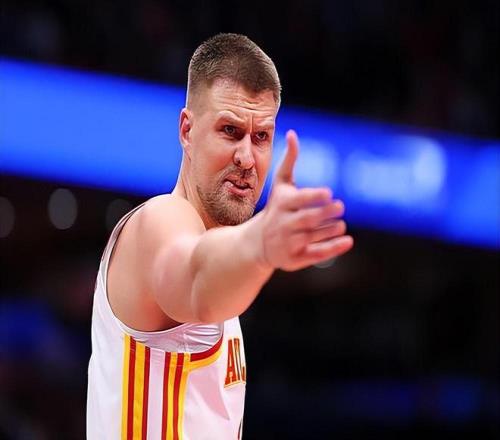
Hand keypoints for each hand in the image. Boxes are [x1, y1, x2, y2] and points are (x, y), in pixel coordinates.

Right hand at [259, 130, 352, 270]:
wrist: (258, 243)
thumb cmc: (276, 207)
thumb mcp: (280, 185)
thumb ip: (289, 161)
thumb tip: (292, 133)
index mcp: (281, 205)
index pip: (299, 200)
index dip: (314, 196)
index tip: (328, 192)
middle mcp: (284, 224)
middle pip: (308, 219)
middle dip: (325, 213)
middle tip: (339, 207)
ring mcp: (289, 242)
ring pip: (314, 236)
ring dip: (331, 230)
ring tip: (340, 224)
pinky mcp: (295, 258)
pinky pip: (316, 254)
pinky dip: (333, 248)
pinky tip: (348, 241)